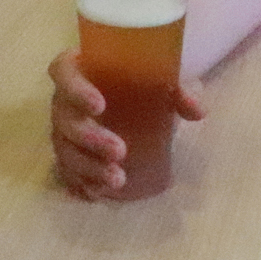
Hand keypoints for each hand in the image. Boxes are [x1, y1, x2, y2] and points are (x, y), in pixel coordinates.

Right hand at [48, 47, 204, 198]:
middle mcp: (64, 99)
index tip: (100, 106)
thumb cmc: (141, 82)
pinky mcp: (69, 154)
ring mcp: (63, 129)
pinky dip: (82, 183)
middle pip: (63, 117)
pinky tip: (100, 192)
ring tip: (118, 180)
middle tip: (120, 151)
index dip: (76, 89)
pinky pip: (67, 171)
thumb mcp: (161, 79)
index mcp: (80, 67)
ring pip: (64, 149)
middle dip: (90, 138)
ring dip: (88, 167)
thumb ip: (178, 90)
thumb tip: (197, 111)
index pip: (62, 71)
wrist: (137, 101)